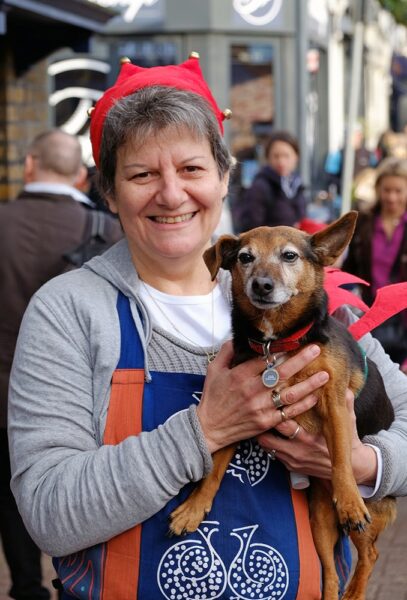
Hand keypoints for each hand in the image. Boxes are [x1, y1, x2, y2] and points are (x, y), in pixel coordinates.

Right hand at [196, 341, 328, 453]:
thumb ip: (226, 352)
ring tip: (325, 375)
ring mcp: (261, 407)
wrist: (209, 428)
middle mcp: (253, 390)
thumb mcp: (214, 370)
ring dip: (309, 384)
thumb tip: (237, 338)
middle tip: (316, 350)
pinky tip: (315, 397)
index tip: (294, 342)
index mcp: (240, 375)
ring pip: (290, 394)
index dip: (282, 350)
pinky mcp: (266, 422)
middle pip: (282, 373)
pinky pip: (289, 413)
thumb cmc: (212, 397)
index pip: (265, 359)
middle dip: (301, 360)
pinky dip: (303, 405)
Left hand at [258, 390, 377, 485]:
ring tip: (261, 420)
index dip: (274, 412)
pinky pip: (273, 455)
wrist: (351, 466)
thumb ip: (345, 403)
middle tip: (258, 411)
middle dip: (262, 424)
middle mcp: (297, 451)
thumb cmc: (347, 440)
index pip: (283, 424)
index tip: (270, 401)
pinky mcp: (292, 467)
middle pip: (268, 438)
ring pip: (267, 447)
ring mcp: (292, 460)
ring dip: (263, 434)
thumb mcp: (348, 420)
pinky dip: (270, 445)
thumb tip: (345, 386)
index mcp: (308, 438)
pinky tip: (270, 433)